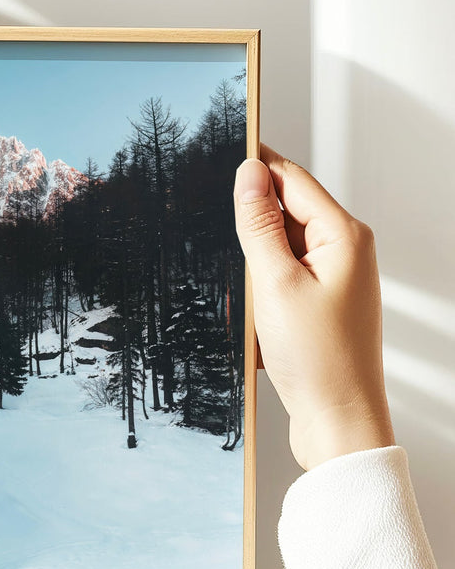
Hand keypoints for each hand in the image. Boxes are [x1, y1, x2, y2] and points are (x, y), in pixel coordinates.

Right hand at [233, 146, 394, 470]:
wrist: (339, 421)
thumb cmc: (317, 359)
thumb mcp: (275, 284)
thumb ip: (259, 225)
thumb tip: (248, 174)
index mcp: (344, 236)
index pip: (292, 180)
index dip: (256, 164)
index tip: (222, 147)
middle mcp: (346, 251)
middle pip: (285, 213)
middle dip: (249, 225)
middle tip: (221, 242)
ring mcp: (334, 279)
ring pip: (279, 249)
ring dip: (252, 266)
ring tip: (246, 301)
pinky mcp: (321, 304)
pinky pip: (282, 279)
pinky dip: (260, 290)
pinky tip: (251, 316)